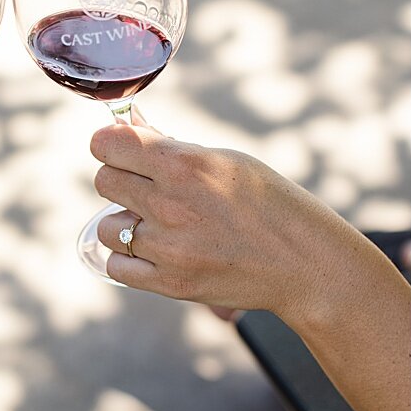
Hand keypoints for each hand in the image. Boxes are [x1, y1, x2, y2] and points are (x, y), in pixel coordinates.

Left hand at [89, 122, 383, 319]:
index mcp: (185, 165)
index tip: (119, 151)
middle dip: (121, 180)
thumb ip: (170, 148)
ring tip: (159, 226)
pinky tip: (157, 252)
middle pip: (103, 181)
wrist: (307, 265)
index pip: (107, 144)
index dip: (110, 146)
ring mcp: (168, 247)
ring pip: (106, 226)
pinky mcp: (170, 282)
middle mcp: (170, 204)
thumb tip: (123, 128)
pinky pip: (116, 266)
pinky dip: (130, 259)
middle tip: (147, 190)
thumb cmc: (270, 204)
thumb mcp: (227, 161)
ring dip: (125, 224)